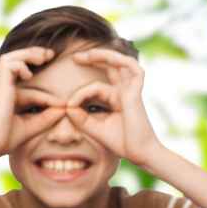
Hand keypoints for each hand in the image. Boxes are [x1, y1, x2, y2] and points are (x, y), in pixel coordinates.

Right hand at [0, 47, 64, 157]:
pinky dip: (20, 65)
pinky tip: (29, 75)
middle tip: (50, 54)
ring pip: (10, 58)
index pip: (28, 85)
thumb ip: (47, 117)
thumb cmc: (6, 139)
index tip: (61, 103)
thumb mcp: (32, 126)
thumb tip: (64, 108)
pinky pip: (8, 64)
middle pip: (14, 60)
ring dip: (27, 54)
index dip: (46, 91)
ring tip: (43, 57)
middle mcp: (2, 87)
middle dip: (33, 54)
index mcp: (8, 95)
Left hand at [67, 49, 160, 166]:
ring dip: (105, 55)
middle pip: (111, 66)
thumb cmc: (121, 142)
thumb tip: (67, 105)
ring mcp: (131, 90)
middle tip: (75, 57)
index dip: (80, 94)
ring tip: (87, 55)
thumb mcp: (94, 128)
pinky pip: (133, 68)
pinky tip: (106, 58)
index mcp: (116, 99)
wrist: (139, 153)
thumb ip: (80, 117)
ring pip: (121, 62)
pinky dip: (121, 60)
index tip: (69, 106)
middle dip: (94, 58)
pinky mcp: (136, 91)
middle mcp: (124, 91)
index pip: (96, 87)